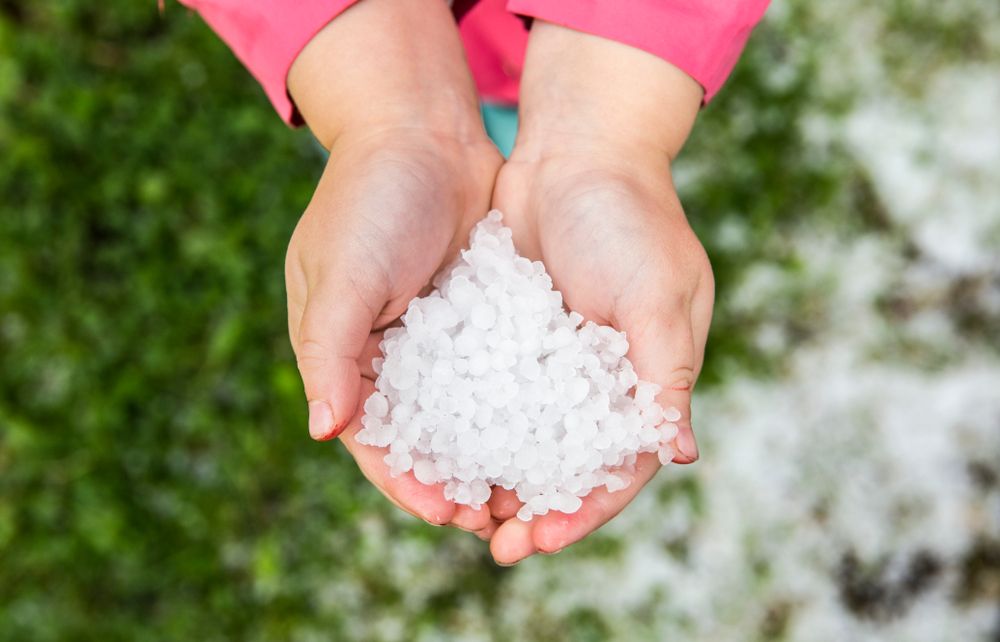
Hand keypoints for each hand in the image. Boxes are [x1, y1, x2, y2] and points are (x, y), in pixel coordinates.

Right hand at [285, 0, 502, 534]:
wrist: (422, 130)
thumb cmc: (368, 199)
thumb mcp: (341, 275)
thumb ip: (329, 351)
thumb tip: (323, 431)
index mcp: (344, 356)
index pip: (376, 440)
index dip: (408, 482)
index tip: (448, 513)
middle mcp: (391, 358)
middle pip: (425, 440)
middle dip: (458, 482)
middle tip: (501, 518)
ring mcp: (438, 340)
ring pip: (467, 417)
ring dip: (493, 454)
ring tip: (532, 488)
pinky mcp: (478, 317)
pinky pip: (499, 374)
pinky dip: (518, 406)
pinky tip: (551, 430)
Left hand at [483, 22, 713, 562]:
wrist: (576, 150)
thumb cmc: (629, 217)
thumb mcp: (656, 293)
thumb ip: (666, 372)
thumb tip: (679, 453)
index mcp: (647, 378)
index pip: (621, 464)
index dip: (587, 507)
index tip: (544, 537)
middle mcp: (602, 378)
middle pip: (569, 462)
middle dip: (537, 506)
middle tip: (494, 542)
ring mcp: (556, 359)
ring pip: (528, 436)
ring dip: (500, 474)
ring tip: (460, 508)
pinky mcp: (515, 333)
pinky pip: (494, 392)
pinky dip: (475, 425)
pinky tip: (441, 450)